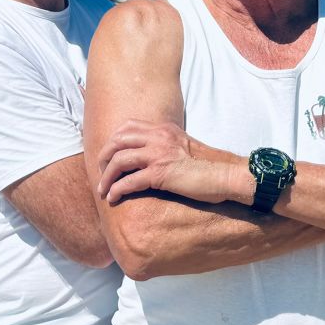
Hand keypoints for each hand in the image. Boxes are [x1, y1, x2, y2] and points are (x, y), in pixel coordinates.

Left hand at [96, 119, 239, 205]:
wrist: (223, 176)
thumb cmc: (205, 166)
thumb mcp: (182, 146)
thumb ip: (164, 144)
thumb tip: (146, 154)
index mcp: (163, 129)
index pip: (128, 126)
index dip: (113, 140)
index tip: (108, 155)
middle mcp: (158, 138)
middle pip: (117, 141)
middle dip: (104, 158)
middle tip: (101, 173)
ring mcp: (158, 155)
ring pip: (119, 161)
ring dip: (107, 177)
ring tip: (103, 190)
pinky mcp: (160, 174)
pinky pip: (130, 181)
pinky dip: (117, 189)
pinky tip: (114, 198)